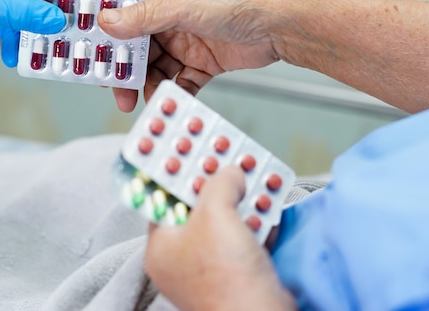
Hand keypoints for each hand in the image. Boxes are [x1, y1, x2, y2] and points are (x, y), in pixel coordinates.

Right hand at [100, 0, 285, 111]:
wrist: (276, 26)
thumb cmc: (234, 3)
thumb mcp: (181, 8)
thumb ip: (143, 17)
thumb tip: (106, 21)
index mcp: (162, 0)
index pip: (125, 19)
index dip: (109, 39)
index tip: (93, 59)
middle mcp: (170, 22)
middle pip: (138, 51)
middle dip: (127, 73)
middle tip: (118, 93)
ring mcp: (186, 45)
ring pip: (157, 71)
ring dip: (149, 87)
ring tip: (146, 101)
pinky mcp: (203, 65)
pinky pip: (181, 83)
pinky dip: (175, 94)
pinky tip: (172, 101)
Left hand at [145, 165, 295, 310]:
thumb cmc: (226, 274)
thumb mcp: (215, 214)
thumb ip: (218, 184)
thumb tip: (229, 172)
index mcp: (162, 247)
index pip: (162, 200)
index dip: (177, 174)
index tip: (191, 153)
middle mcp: (181, 260)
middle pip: (196, 208)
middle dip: (215, 183)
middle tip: (226, 160)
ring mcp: (209, 270)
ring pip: (223, 223)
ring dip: (241, 200)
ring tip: (254, 175)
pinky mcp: (236, 275)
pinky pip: (243, 239)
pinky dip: (255, 221)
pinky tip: (267, 203)